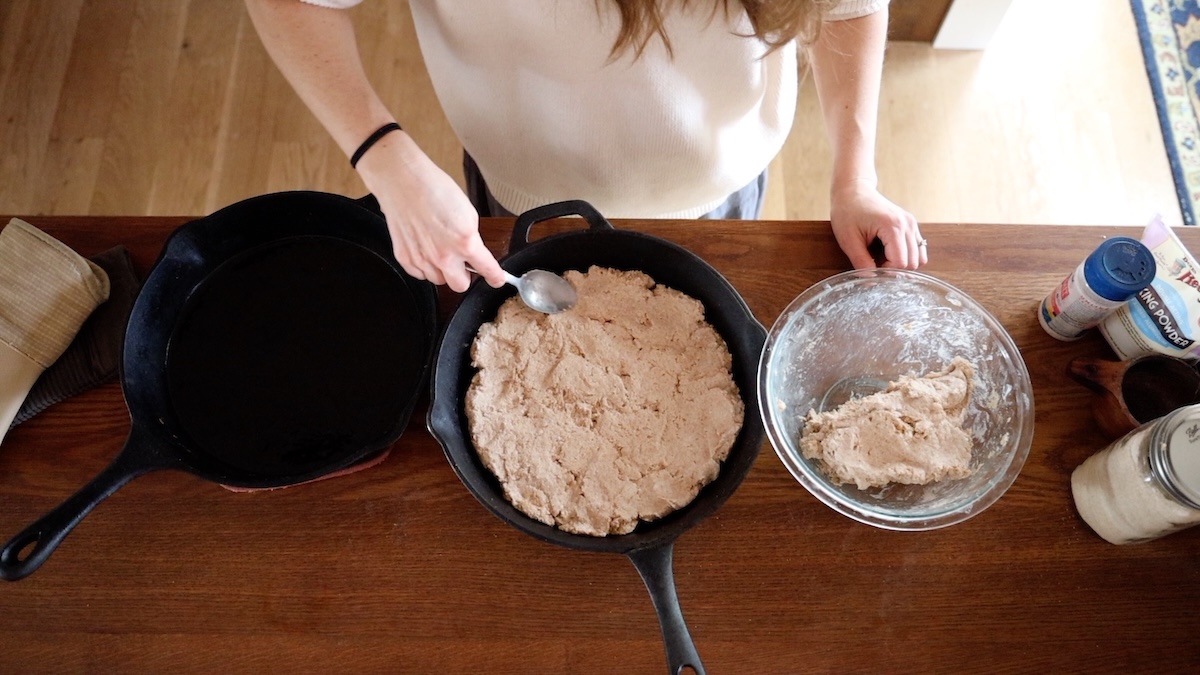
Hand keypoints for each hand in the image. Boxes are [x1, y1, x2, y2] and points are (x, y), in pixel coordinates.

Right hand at [355, 132, 506, 291]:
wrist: (402, 180)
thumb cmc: (433, 188)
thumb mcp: (467, 211)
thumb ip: (471, 237)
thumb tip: (472, 250)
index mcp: (465, 243)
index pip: (487, 269)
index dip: (495, 276)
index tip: (497, 279)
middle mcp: (443, 256)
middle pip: (460, 286)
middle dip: (465, 276)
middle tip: (463, 263)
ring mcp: (422, 260)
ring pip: (439, 280)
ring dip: (442, 270)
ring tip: (439, 248)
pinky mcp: (405, 258)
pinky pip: (420, 274)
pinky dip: (424, 266)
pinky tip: (424, 248)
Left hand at [829, 184, 925, 269]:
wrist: (853, 191)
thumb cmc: (848, 212)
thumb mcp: (848, 240)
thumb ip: (861, 263)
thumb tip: (872, 281)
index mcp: (893, 226)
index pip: (901, 263)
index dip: (886, 272)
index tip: (871, 269)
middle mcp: (907, 224)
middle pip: (912, 263)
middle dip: (894, 270)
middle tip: (874, 264)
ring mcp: (912, 224)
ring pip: (919, 258)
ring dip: (902, 264)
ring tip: (882, 258)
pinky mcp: (911, 225)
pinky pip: (918, 249)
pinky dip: (906, 256)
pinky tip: (889, 252)